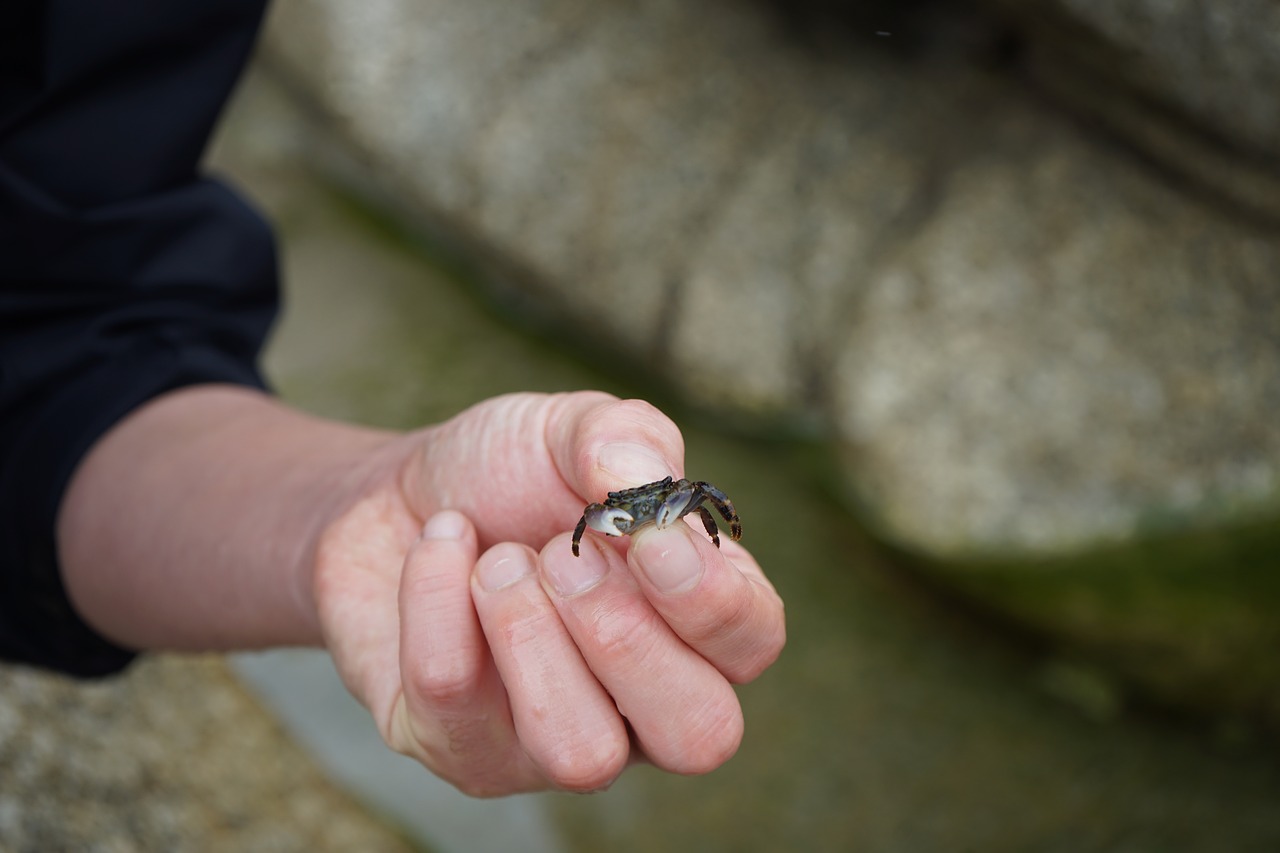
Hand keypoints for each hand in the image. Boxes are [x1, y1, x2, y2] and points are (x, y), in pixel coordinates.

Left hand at [312, 392, 784, 795]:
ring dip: (529, 636)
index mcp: (695, 615)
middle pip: (697, 735)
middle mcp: (644, 698)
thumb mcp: (568, 429)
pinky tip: (441, 549)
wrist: (390, 498)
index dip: (710, 602)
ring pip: (583, 753)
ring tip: (498, 562)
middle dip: (624, 638)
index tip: (648, 538)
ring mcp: (557, 738)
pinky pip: (458, 710)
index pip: (751, 644)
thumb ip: (620, 437)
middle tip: (560, 555)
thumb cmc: (506, 474)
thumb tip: (640, 478)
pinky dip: (439, 604)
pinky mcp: (467, 753)